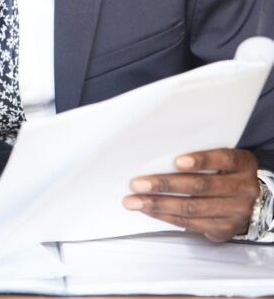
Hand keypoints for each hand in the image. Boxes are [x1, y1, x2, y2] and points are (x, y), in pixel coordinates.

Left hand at [123, 148, 258, 241]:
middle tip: (137, 184)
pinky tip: (149, 211)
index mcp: (243, 165)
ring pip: (192, 208)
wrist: (251, 202)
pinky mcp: (224, 229)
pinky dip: (165, 216)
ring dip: (158, 204)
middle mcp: (244, 189)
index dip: (201, 160)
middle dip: (164, 185)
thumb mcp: (223, 160)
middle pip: (201, 186)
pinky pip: (190, 224)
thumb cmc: (226, 174)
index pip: (224, 159)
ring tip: (134, 201)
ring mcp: (236, 212)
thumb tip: (156, 158)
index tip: (177, 161)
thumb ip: (200, 158)